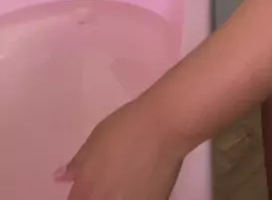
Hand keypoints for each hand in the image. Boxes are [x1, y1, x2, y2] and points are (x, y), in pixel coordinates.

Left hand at [55, 93, 183, 199]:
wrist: (166, 125)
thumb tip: (60, 177)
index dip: (80, 195)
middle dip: (97, 195)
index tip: (87, 187)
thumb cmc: (126, 126)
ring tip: (124, 180)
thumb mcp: (95, 140)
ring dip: (116, 195)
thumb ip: (76, 163)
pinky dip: (135, 195)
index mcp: (86, 190)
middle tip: (108, 180)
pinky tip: (140, 182)